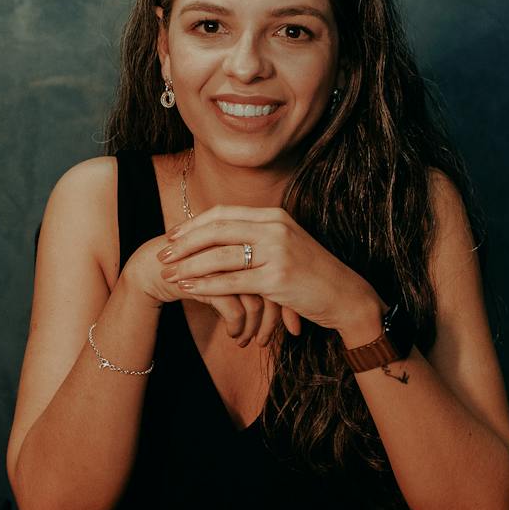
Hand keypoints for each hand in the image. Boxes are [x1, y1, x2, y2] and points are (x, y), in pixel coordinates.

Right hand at [123, 233, 286, 347]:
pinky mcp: (207, 278)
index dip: (288, 303)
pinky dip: (237, 327)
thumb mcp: (231, 275)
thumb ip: (257, 282)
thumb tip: (288, 315)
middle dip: (274, 319)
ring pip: (255, 300)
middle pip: (273, 287)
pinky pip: (234, 309)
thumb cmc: (197, 271)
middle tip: (268, 340)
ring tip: (247, 342)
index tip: (293, 328)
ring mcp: (225, 261)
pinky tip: (234, 335)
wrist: (152, 268)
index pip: (284, 274)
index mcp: (252, 239)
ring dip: (254, 327)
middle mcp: (241, 247)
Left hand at [157, 205, 382, 343]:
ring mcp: (277, 252)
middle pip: (217, 230)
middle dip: (185, 243)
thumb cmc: (312, 275)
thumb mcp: (287, 245)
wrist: (346, 296)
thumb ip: (258, 237)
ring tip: (169, 274)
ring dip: (189, 266)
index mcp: (274, 216)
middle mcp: (275, 228)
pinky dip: (206, 285)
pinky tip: (189, 289)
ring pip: (220, 255)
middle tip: (162, 255)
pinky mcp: (277, 279)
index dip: (194, 225)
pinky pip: (231, 281)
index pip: (224, 214)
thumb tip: (221, 237)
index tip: (173, 236)